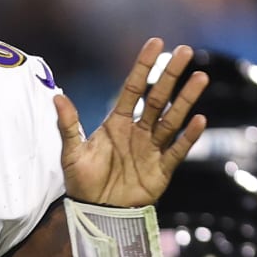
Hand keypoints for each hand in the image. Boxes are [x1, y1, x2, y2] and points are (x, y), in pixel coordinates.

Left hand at [56, 38, 208, 207]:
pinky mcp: (162, 169)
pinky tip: (200, 120)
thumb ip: (68, 125)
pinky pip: (178, 150)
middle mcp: (138, 131)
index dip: (144, 66)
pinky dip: (189, 137)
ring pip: (172, 119)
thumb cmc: (83, 183)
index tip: (156, 43)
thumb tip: (57, 97)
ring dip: (186, 99)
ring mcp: (152, 148)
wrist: (96, 213)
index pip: (133, 88)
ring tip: (200, 78)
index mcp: (117, 122)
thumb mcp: (72, 153)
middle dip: (171, 75)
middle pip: (158, 98)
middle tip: (185, 51)